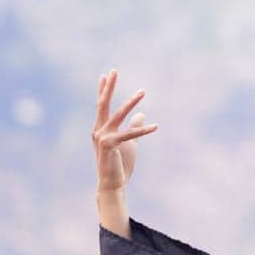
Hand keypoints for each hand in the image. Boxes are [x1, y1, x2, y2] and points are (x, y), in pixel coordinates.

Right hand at [92, 69, 158, 196]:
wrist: (112, 184)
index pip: (101, 105)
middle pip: (103, 104)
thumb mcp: (130, 142)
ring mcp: (102, 137)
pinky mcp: (109, 145)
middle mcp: (98, 130)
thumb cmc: (120, 164)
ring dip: (131, 102)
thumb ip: (134, 127)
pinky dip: (143, 130)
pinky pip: (129, 134)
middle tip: (114, 71)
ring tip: (142, 91)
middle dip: (109, 87)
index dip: (103, 89)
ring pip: (118, 115)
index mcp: (100, 128)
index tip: (106, 75)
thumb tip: (142, 114)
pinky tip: (155, 126)